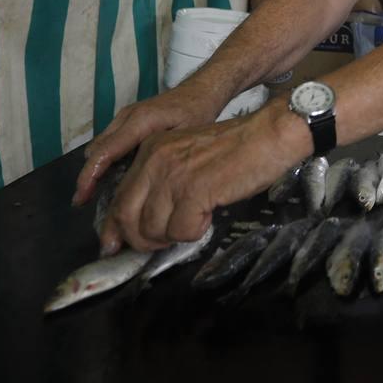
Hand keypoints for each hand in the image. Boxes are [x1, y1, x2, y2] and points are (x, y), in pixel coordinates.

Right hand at [72, 88, 220, 205]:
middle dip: (87, 175)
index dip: (90, 175)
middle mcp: (126, 117)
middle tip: (84, 202)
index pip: (106, 151)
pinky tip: (112, 179)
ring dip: (95, 168)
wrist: (199, 91)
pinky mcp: (126, 121)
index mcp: (140, 121)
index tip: (81, 196)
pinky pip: (108, 142)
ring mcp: (124, 118)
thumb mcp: (186, 136)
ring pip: (100, 146)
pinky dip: (104, 160)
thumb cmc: (196, 113)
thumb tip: (143, 181)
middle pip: (96, 149)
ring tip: (93, 195)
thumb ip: (163, 154)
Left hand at [98, 107, 303, 253]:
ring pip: (153, 229)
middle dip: (140, 240)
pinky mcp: (194, 191)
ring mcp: (173, 176)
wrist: (267, 136)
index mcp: (150, 151)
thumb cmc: (236, 149)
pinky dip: (195, 232)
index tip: (114, 246)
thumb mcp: (187, 156)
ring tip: (195, 222)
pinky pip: (182, 231)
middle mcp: (155, 161)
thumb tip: (147, 220)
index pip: (119, 197)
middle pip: (127, 217)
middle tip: (158, 246)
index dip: (115, 228)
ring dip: (173, 236)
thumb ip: (163, 182)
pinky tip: (209, 216)